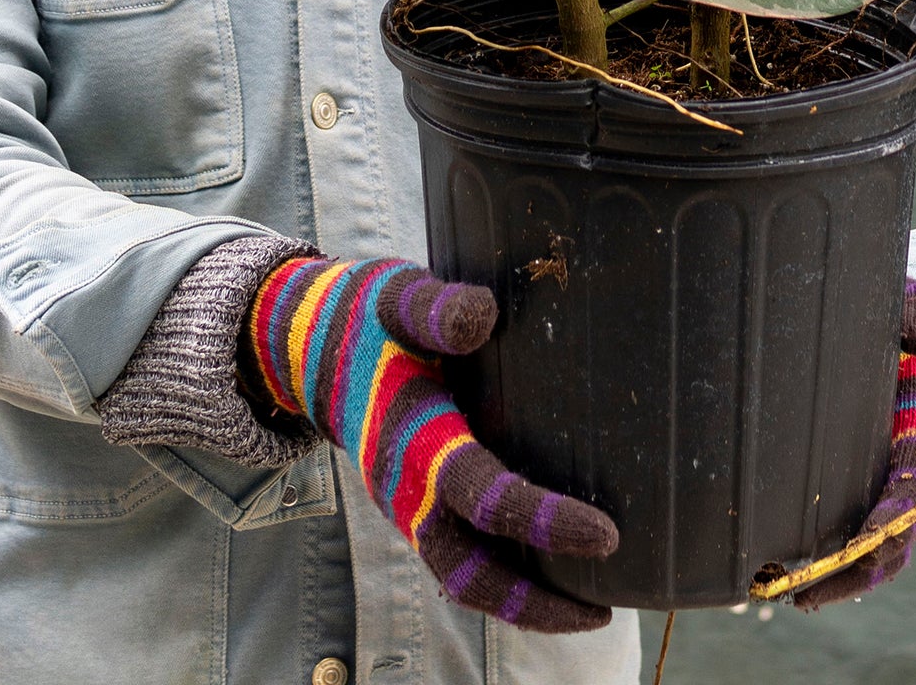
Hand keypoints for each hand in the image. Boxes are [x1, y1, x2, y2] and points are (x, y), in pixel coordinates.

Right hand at [247, 256, 616, 632]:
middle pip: (468, 573)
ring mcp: (408, 504)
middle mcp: (407, 489)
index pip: (483, 495)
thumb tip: (483, 314)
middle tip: (601, 616)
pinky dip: (502, 574)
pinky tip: (548, 568)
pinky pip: (458, 556)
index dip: (543, 520)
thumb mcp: (400, 300)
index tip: (606, 535)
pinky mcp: (414, 504)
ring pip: (462, 576)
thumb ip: (437, 309)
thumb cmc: (369, 319)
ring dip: (519, 602)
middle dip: (532, 604)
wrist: (310, 348)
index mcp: (413, 440)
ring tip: (587, 609)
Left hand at [792, 278, 915, 609]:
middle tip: (812, 589)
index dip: (897, 514)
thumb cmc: (892, 317)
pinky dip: (826, 563)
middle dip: (860, 568)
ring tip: (791, 595)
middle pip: (898, 537)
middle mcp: (910, 467)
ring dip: (839, 578)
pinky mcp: (855, 486)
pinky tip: (784, 576)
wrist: (882, 324)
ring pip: (873, 550)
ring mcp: (883, 482)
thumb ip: (915, 314)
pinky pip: (847, 536)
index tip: (866, 536)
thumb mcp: (906, 306)